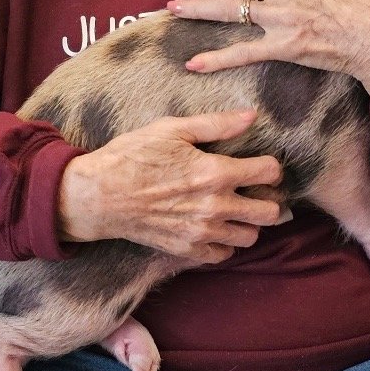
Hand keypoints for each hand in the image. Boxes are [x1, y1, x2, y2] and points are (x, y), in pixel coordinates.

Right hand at [56, 110, 284, 261]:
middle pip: (270, 212)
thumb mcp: (172, 130)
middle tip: (254, 192)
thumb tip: (251, 116)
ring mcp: (202, 231)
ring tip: (235, 211)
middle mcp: (215, 206)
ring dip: (248, 223)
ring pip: (251, 237)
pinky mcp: (188, 249)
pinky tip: (215, 227)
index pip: (270, 172)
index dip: (270, 166)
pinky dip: (225, 243)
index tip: (261, 166)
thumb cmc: (132, 156)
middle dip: (267, 199)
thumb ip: (216, 124)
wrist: (99, 195)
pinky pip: (224, 254)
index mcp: (216, 172)